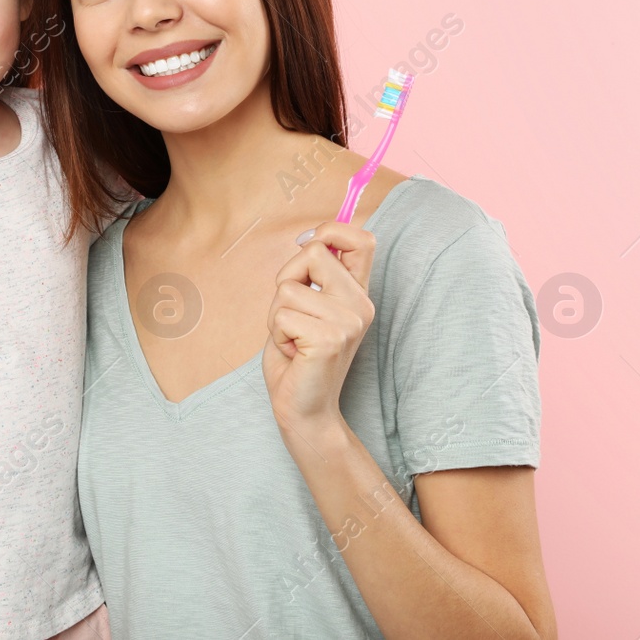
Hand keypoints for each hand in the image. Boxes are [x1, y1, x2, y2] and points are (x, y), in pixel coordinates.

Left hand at [261, 221, 375, 443]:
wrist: (304, 409)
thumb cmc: (298, 357)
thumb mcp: (307, 307)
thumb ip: (313, 276)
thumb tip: (310, 238)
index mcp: (357, 294)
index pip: (363, 240)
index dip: (332, 230)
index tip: (310, 245)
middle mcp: (360, 304)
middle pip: (313, 252)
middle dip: (286, 279)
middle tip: (292, 315)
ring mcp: (348, 321)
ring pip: (287, 287)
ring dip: (276, 315)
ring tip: (293, 339)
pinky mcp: (330, 338)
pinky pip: (281, 314)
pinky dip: (276, 333)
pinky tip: (294, 353)